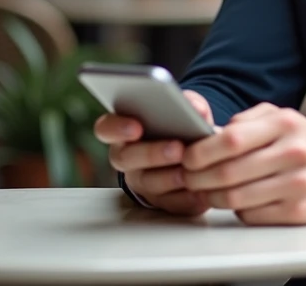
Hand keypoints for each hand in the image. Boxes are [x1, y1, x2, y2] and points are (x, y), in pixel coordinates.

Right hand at [94, 89, 214, 215]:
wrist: (195, 154)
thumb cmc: (184, 126)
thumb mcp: (187, 109)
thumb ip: (190, 103)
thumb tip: (195, 108)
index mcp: (124, 130)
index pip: (106, 128)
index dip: (116, 128)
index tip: (136, 127)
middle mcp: (127, 158)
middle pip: (126, 158)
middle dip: (151, 153)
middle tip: (176, 148)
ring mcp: (141, 182)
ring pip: (147, 183)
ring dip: (169, 177)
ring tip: (188, 171)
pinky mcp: (161, 201)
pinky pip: (169, 203)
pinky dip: (185, 198)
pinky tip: (199, 190)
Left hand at [181, 102, 305, 224]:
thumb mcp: (282, 117)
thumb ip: (246, 121)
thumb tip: (207, 135)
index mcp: (285, 125)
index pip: (230, 140)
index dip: (201, 151)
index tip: (187, 156)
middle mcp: (293, 153)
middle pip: (228, 172)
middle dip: (198, 177)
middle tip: (188, 177)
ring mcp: (297, 185)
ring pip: (235, 198)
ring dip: (212, 196)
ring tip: (206, 190)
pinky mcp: (298, 212)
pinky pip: (251, 215)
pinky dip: (236, 210)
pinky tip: (236, 200)